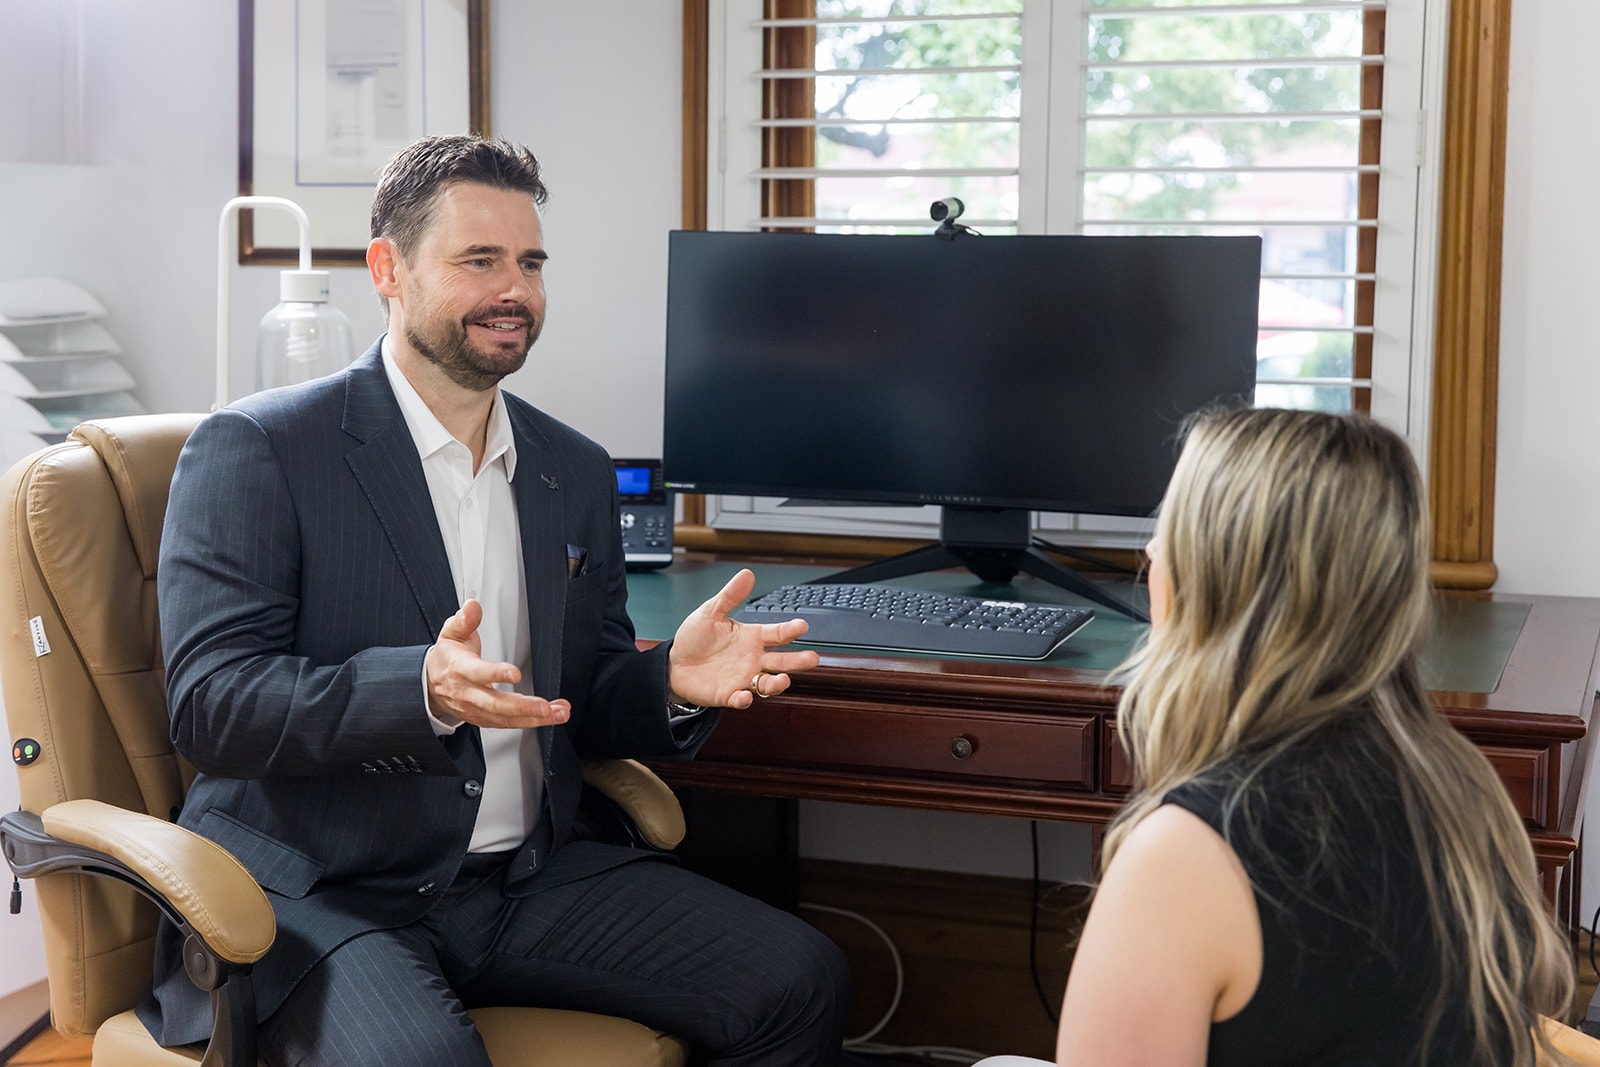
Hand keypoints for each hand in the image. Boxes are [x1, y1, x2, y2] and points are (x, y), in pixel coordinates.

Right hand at [424, 599, 569, 728]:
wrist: (430, 685)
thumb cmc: (447, 658)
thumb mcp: (452, 633)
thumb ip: (465, 620)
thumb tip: (472, 606)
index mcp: (461, 669)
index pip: (478, 673)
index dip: (496, 674)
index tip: (515, 673)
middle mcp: (469, 694)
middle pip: (495, 704)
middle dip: (522, 707)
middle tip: (545, 707)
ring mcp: (477, 710)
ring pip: (506, 718)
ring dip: (534, 718)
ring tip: (557, 713)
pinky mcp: (485, 719)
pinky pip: (509, 724)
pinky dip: (532, 722)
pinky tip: (551, 715)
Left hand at [667, 568, 819, 709]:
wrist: (675, 664)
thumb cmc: (696, 638)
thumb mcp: (711, 612)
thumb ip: (730, 596)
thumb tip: (747, 574)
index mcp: (752, 638)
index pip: (776, 634)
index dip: (790, 630)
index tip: (802, 626)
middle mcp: (753, 659)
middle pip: (781, 661)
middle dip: (798, 661)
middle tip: (812, 658)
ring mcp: (743, 678)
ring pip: (767, 683)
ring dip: (777, 683)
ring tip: (784, 680)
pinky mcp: (728, 694)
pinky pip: (740, 699)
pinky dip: (743, 699)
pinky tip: (745, 697)